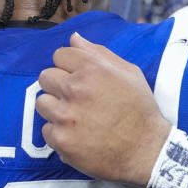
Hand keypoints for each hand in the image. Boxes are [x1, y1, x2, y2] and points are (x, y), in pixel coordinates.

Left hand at [36, 33, 171, 186]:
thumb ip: (98, 53)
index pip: (60, 54)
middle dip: (59, 85)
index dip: (70, 66)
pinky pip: (45, 130)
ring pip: (41, 102)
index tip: (79, 78)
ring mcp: (65, 116)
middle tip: (76, 98)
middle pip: (45, 77)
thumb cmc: (140, 109)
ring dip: (55, 109)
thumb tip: (74, 38)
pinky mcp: (60, 139)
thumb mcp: (129, 73)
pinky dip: (59, 133)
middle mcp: (75, 89)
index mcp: (92, 69)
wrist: (146, 150)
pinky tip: (77, 135)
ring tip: (76, 117)